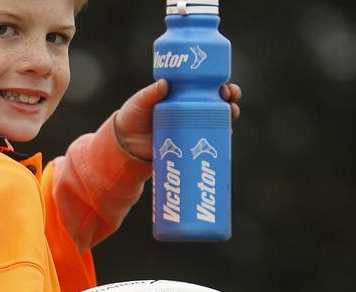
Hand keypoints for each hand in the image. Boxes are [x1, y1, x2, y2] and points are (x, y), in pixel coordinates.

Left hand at [113, 80, 241, 160]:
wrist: (126, 143)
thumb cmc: (132, 116)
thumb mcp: (139, 102)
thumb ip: (149, 94)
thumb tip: (165, 83)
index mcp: (180, 94)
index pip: (203, 85)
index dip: (217, 82)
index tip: (223, 83)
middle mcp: (189, 108)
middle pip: (216, 99)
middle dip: (229, 96)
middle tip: (229, 96)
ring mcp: (190, 125)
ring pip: (217, 117)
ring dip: (230, 113)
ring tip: (232, 111)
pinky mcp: (189, 142)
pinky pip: (210, 138)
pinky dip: (222, 136)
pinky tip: (228, 133)